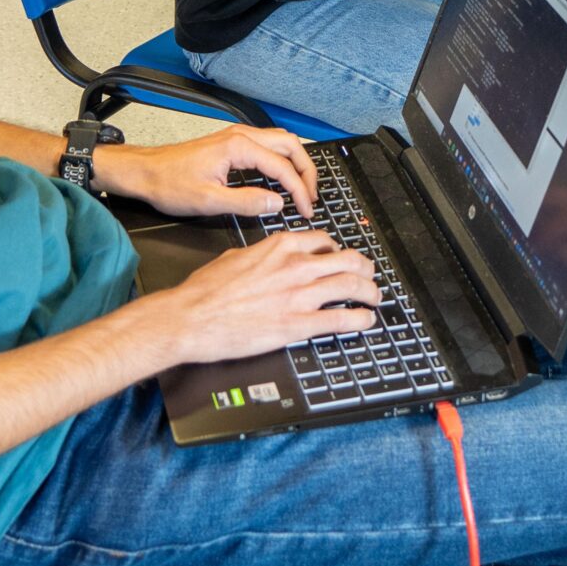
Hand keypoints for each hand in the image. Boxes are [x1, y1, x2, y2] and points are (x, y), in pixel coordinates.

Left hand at [100, 125, 317, 219]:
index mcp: (238, 147)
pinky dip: (283, 160)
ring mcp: (237, 136)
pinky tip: (282, 178)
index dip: (298, 190)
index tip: (305, 209)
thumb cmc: (169, 183)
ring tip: (303, 188)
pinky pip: (268, 145)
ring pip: (281, 142)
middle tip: (312, 197)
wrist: (145, 171)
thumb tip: (277, 203)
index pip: (282, 167)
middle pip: (290, 145)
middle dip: (306, 171)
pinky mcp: (232, 142)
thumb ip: (246, 202)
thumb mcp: (208, 201)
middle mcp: (241, 135)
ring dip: (296, 163)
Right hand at [149, 232, 379, 367]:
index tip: (343, 258)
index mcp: (280, 246)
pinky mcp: (298, 324)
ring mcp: (299, 295)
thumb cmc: (205, 290)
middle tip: (369, 275)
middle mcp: (296, 266)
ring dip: (370, 292)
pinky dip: (360, 319)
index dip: (338, 251)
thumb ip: (261, 255)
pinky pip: (342, 319)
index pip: (324, 241)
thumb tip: (268, 258)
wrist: (191, 317)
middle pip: (347, 260)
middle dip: (364, 268)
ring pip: (352, 285)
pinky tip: (366, 320)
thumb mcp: (235, 256)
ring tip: (374, 297)